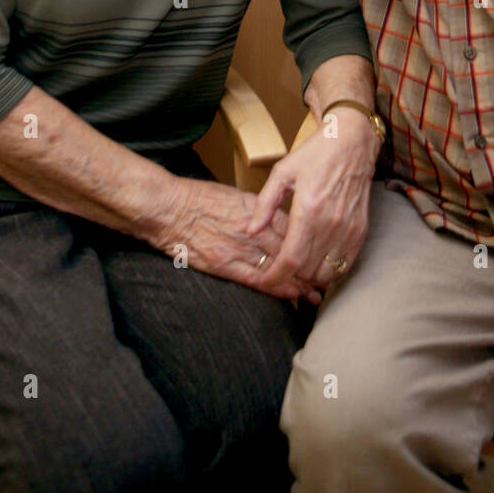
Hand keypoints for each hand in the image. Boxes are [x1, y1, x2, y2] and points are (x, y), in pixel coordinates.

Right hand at [158, 177, 316, 302]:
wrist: (167, 208)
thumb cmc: (196, 198)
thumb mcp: (233, 195)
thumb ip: (256, 209)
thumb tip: (273, 218)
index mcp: (255, 208)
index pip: (293, 227)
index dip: (311, 242)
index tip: (322, 252)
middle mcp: (252, 228)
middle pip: (291, 249)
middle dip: (311, 266)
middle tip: (327, 278)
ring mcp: (239, 247)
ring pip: (279, 267)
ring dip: (299, 283)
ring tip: (314, 295)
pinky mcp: (225, 265)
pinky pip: (258, 280)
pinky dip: (276, 289)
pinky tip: (291, 297)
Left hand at [247, 115, 376, 300]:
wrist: (352, 141)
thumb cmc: (316, 153)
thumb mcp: (282, 172)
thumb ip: (265, 204)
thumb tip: (251, 231)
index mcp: (308, 210)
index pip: (291, 259)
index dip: (276, 277)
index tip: (266, 281)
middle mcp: (331, 223)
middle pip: (307, 271)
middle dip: (289, 277)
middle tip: (279, 271)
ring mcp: (348, 229)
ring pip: (327, 273)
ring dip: (310, 277)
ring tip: (298, 268)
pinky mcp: (360, 230)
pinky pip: (345, 265)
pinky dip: (330, 271)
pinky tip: (318, 262)